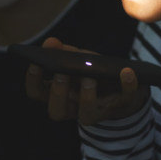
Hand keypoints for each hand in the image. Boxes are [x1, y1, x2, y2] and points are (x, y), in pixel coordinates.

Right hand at [26, 37, 148, 125]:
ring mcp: (96, 111)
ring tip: (90, 76)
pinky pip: (124, 101)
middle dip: (58, 93)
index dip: (33, 80)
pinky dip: (127, 86)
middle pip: (56, 111)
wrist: (124, 85)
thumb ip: (64, 52)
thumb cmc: (94, 71)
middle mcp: (73, 107)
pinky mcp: (120, 108)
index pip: (37, 93)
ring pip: (86, 117)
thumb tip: (50, 43)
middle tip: (63, 72)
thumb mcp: (79, 59)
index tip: (36, 63)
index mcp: (59, 93)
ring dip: (87, 96)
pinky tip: (127, 72)